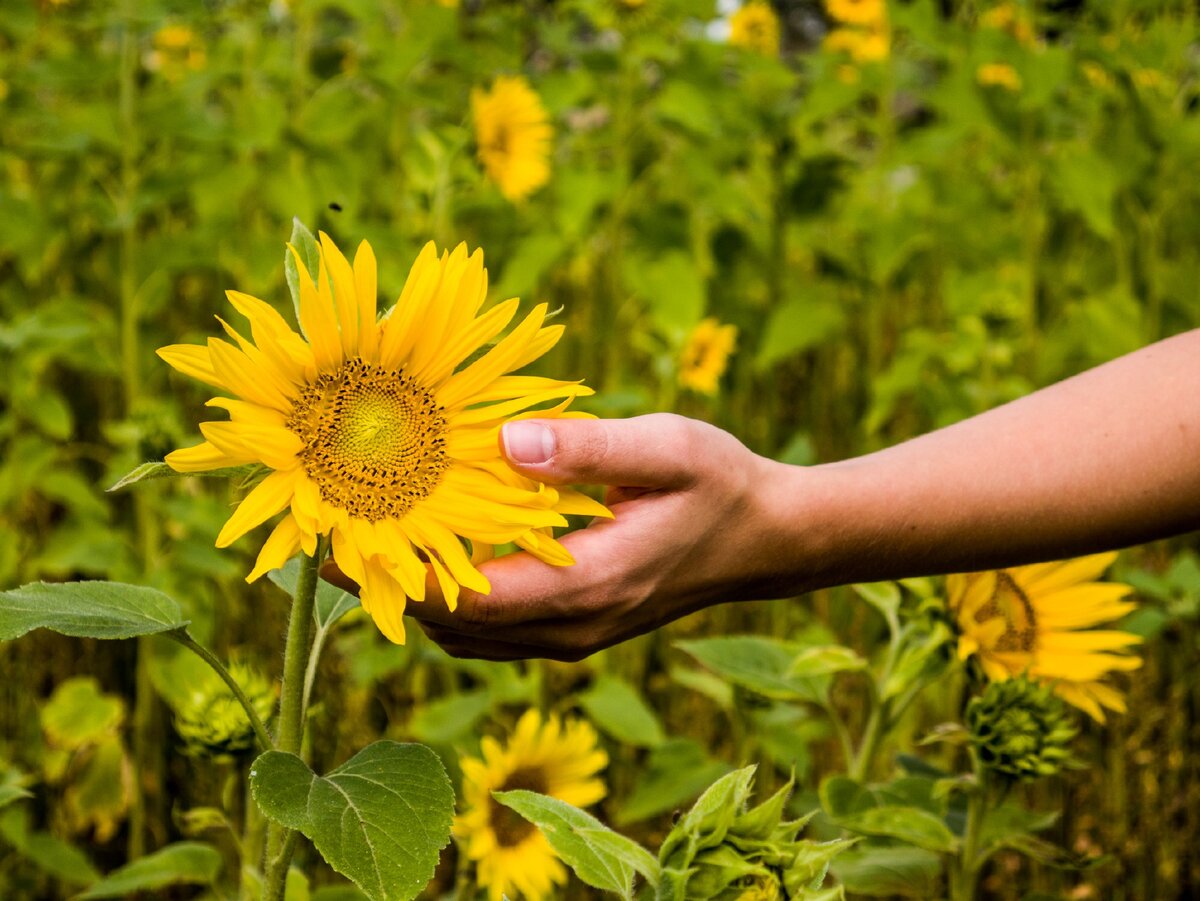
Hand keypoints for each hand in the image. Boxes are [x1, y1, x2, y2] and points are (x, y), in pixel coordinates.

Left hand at [322, 413, 806, 660]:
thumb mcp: (668, 446)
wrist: (765, 540)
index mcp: (587, 587)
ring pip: (464, 636)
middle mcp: (569, 628)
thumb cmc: (720, 484)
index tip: (332, 542)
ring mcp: (569, 637)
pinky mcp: (570, 630)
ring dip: (412, 595)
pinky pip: (488, 631)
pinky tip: (430, 552)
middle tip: (327, 532)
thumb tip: (506, 440)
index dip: (393, 576)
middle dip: (386, 586)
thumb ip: (589, 447)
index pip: (466, 600)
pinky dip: (448, 599)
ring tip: (363, 539)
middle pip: (451, 627)